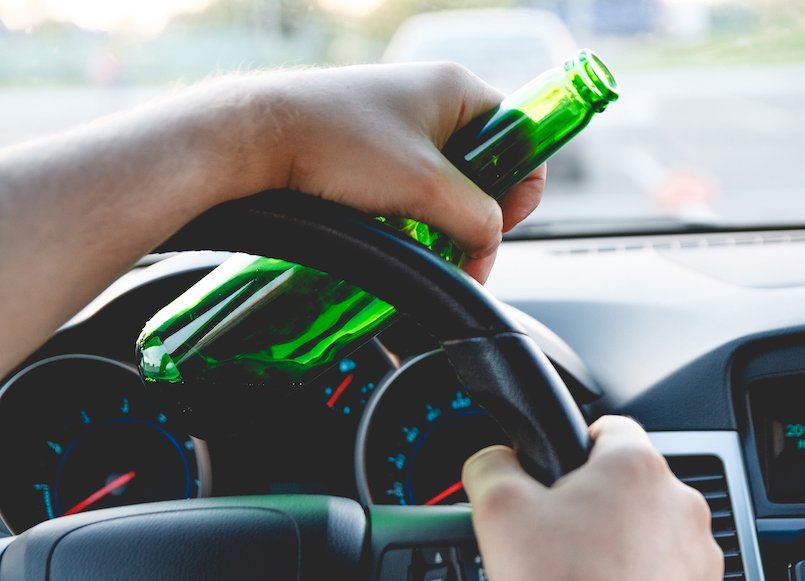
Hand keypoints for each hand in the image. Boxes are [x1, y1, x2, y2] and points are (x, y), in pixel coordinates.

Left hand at [250, 63, 545, 281]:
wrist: (259, 136)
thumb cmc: (340, 144)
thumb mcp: (425, 187)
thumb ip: (476, 218)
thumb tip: (491, 242)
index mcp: (460, 89)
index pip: (521, 136)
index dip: (521, 187)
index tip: (499, 225)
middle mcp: (435, 97)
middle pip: (486, 162)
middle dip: (478, 210)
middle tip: (459, 243)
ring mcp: (402, 117)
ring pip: (448, 177)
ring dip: (443, 215)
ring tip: (421, 238)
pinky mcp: (374, 141)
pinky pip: (414, 179)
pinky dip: (413, 208)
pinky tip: (395, 226)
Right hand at [462, 416, 724, 580]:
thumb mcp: (499, 513)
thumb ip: (491, 466)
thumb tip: (492, 460)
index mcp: (634, 467)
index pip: (607, 427)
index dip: (573, 447)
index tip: (557, 476)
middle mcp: (680, 504)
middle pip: (627, 485)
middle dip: (593, 505)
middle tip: (558, 539)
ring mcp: (700, 555)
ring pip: (650, 532)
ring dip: (621, 545)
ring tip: (584, 578)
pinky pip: (670, 575)